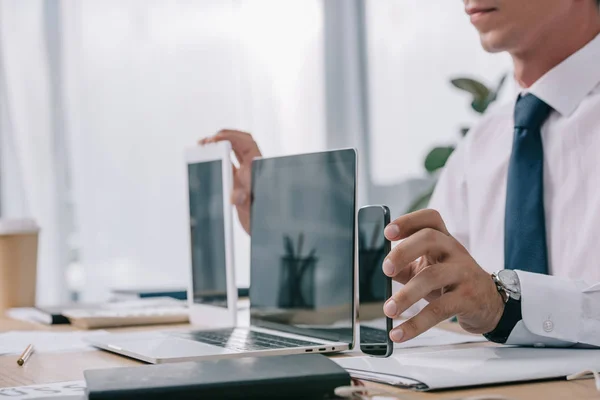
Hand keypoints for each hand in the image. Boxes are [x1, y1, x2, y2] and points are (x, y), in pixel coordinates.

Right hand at [199, 130, 261, 233]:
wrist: (260, 227)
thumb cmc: (257, 215)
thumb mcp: (249, 207)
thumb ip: (243, 200)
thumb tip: (235, 197)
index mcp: (256, 168)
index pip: (247, 142)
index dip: (232, 136)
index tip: (215, 138)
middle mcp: (250, 167)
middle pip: (239, 142)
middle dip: (222, 137)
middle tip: (207, 141)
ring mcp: (243, 173)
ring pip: (232, 151)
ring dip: (218, 145)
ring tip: (202, 145)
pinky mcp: (235, 181)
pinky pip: (226, 163)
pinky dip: (215, 158)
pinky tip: (204, 158)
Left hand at [382, 209, 504, 342]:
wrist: (488, 303)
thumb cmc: (450, 281)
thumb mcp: (430, 267)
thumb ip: (405, 265)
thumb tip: (378, 270)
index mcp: (443, 239)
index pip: (430, 218)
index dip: (408, 220)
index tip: (387, 232)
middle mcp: (454, 251)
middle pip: (429, 238)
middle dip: (403, 251)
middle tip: (385, 269)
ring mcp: (463, 273)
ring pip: (432, 277)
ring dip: (405, 295)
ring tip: (389, 310)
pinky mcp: (467, 298)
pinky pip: (438, 310)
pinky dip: (415, 324)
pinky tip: (399, 333)